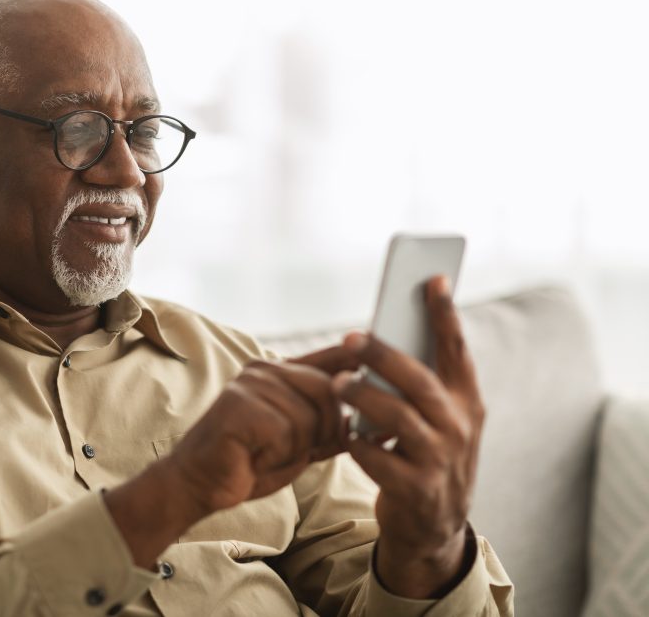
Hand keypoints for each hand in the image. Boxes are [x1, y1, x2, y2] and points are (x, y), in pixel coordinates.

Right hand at [104, 345, 356, 568]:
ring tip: (266, 454)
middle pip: (329, 391)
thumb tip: (375, 420)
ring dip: (296, 447)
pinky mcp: (240, 404)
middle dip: (324, 430)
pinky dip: (277, 454)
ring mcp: (251, 384)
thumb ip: (330, 427)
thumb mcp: (299, 443)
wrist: (199, 483)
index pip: (331, 357)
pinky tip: (254, 457)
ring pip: (310, 416)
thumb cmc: (248, 462)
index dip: (358, 362)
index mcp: (278, 372)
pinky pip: (286, 432)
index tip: (381, 373)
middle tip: (293, 451)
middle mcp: (265, 370)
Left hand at [337, 276, 483, 597]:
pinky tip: (345, 433)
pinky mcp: (416, 489)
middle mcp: (459, 427)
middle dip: (384, 355)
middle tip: (352, 337)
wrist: (434, 527)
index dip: (444, 314)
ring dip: (363, 397)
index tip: (432, 278)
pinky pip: (377, 458)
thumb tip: (383, 335)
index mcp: (466, 402)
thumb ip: (422, 384)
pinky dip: (357, 442)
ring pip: (397, 418)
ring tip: (339, 383)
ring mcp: (439, 460)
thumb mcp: (438, 420)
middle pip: (420, 380)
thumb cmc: (427, 456)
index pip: (456, 350)